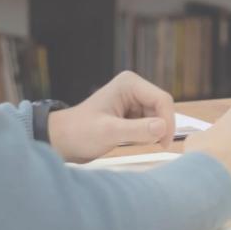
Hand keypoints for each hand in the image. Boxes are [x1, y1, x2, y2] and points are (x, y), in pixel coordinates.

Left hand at [48, 70, 175, 162]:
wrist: (63, 141)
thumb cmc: (79, 133)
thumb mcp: (108, 132)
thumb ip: (137, 130)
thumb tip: (163, 128)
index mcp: (129, 84)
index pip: (162, 99)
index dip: (167, 121)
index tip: (164, 142)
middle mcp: (134, 88)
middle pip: (162, 108)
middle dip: (159, 127)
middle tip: (151, 145)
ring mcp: (133, 100)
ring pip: (158, 117)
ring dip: (152, 132)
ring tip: (133, 141)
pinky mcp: (132, 113)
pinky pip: (150, 123)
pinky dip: (146, 134)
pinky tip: (131, 140)